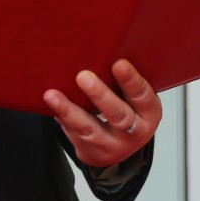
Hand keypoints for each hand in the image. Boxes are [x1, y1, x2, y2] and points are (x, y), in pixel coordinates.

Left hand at [45, 59, 162, 169]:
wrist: (118, 147)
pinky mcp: (90, 151)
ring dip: (70, 110)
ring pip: (90, 129)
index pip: (142, 95)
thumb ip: (124, 80)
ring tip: (52, 95)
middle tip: (83, 76)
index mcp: (149, 114)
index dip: (131, 80)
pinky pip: (73, 133)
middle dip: (100, 95)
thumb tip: (103, 48)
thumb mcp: (135, 98)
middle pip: (118, 115)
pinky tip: (50, 104)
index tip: (118, 63)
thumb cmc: (127, 108)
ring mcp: (112, 146)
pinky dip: (61, 117)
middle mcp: (134, 133)